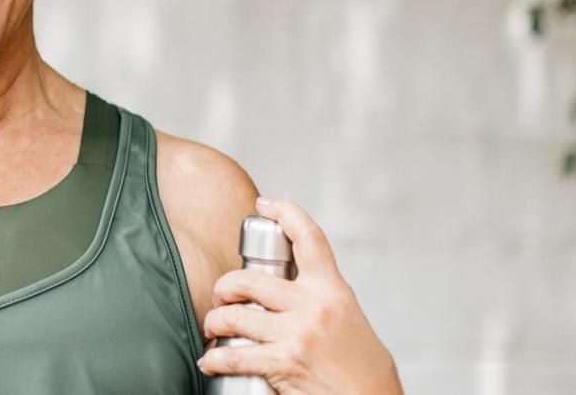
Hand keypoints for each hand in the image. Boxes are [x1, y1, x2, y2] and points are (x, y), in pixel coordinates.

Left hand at [198, 198, 401, 394]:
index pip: (309, 239)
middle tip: (220, 301)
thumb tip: (290, 295)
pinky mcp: (284, 362)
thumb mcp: (349, 322)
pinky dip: (215, 359)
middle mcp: (315, 306)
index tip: (265, 204)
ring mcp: (298, 333)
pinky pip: (234, 355)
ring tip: (213, 330)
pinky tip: (211, 361)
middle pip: (248, 279)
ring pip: (233, 316)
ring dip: (214, 323)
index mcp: (333, 291)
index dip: (285, 213)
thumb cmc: (364, 371)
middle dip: (223, 288)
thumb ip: (322, 303)